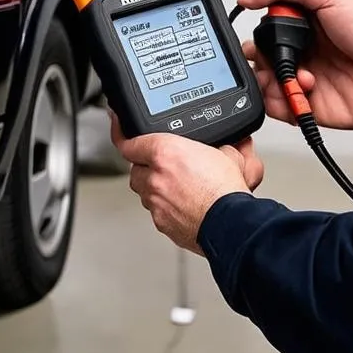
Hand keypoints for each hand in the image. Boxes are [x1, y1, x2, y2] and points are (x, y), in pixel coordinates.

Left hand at [110, 114, 263, 253]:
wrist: (231, 225)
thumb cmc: (227, 193)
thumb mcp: (229, 155)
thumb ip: (224, 145)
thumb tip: (234, 143)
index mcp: (164, 153)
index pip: (128, 142)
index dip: (121, 133)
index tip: (118, 126)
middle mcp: (154, 177)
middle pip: (136, 168)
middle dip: (147, 166)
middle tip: (165, 164)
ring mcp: (155, 202)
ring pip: (145, 191)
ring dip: (156, 187)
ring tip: (179, 186)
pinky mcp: (161, 222)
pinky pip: (156, 210)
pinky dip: (166, 206)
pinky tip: (184, 205)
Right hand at [239, 0, 352, 132]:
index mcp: (305, 19)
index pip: (265, 25)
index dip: (259, 31)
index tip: (263, 34)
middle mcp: (304, 48)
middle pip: (261, 55)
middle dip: (261, 58)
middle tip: (275, 58)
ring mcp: (307, 76)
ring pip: (266, 82)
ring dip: (271, 80)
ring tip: (294, 76)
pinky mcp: (312, 104)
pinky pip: (280, 108)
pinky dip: (280, 103)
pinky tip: (300, 92)